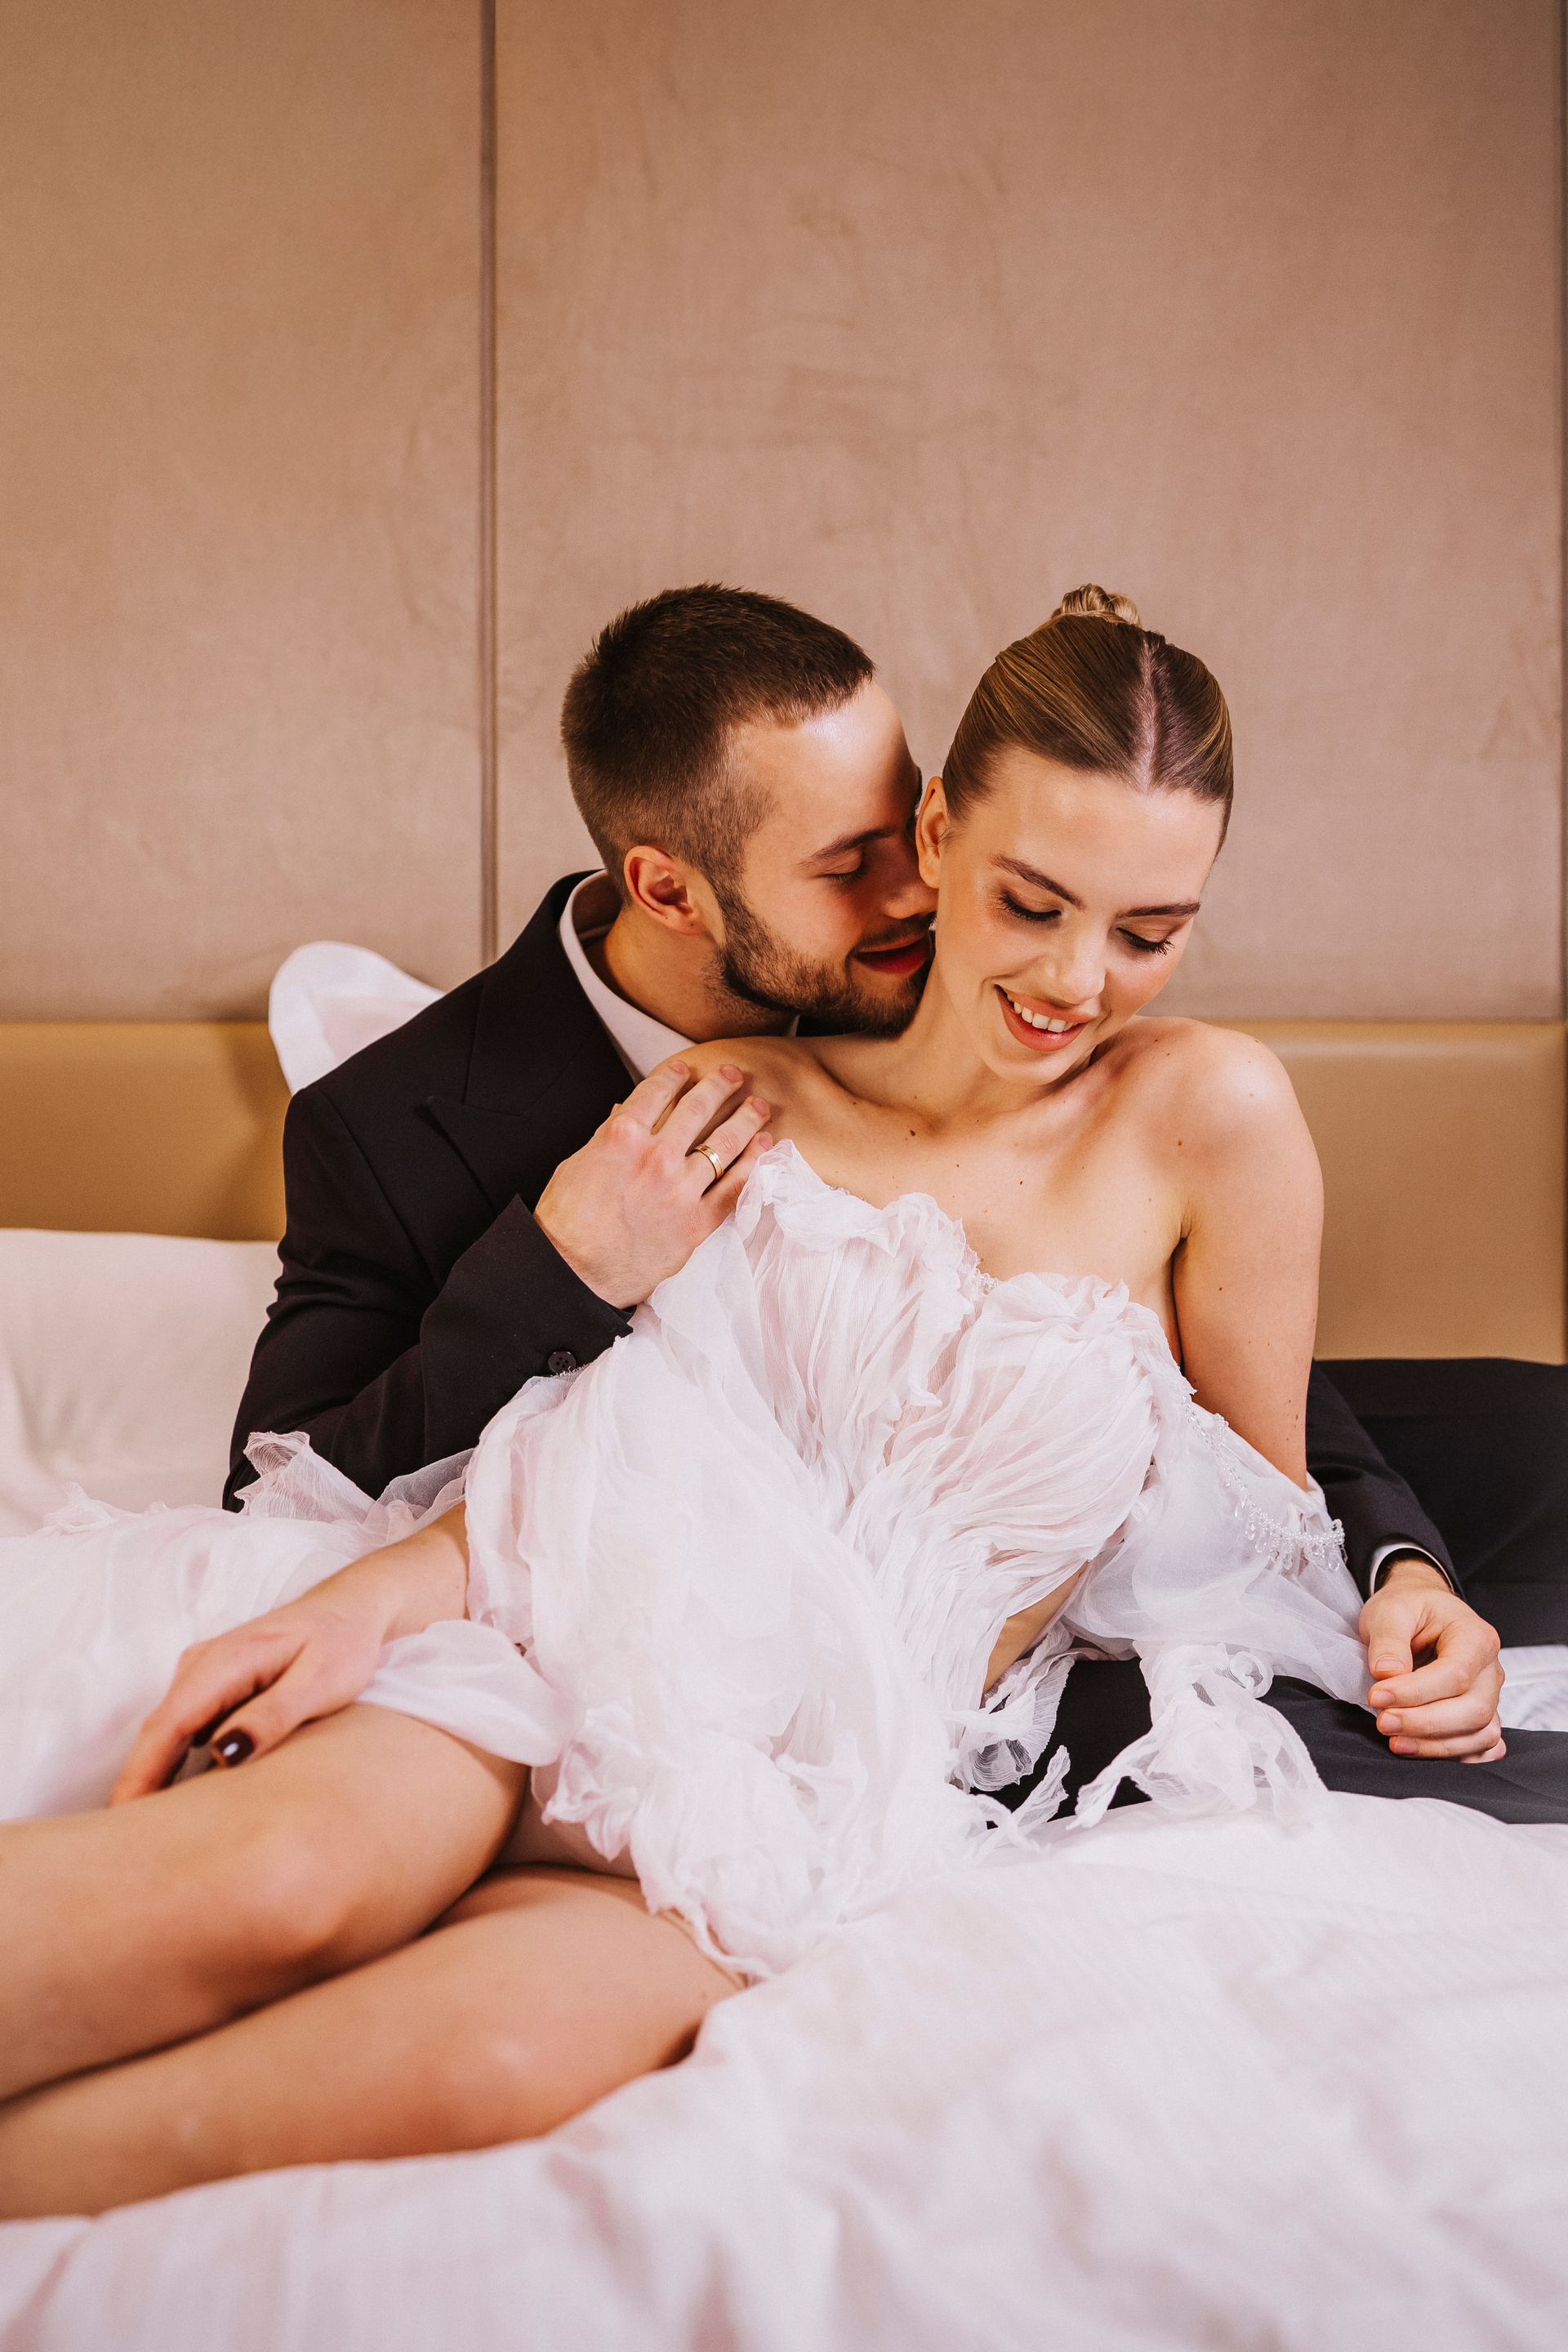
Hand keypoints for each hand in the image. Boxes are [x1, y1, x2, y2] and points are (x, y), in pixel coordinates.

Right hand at [110, 1507, 469, 1800]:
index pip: (168, 1724)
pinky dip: (170, 1758)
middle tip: (126, 1841)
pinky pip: (182, 1724)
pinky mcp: (213, 1681)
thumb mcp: (321, 1682)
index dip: (141, 1773)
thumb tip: (221, 1755)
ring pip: (167, 1729)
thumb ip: (273, 1716)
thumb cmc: (344, 1644)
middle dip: (137, 1781)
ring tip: (146, 1830)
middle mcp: (204, 1661)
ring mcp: (205, 1669)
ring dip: (151, 1772)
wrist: (353, 1608)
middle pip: (158, 1730)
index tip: (124, 1818)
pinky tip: (173, 1795)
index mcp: (227, 1660)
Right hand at [533, 1060, 771, 1308]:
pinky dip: (753, 1163)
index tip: (687, 1068)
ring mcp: (681, 1191)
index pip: (657, 1091)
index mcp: (622, 1136)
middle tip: (734, 1075)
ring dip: (746, 1120)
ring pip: (725, 1144)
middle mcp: (656, 1158)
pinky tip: (764, 1146)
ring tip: (758, 1106)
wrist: (573, 1274)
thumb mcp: (578, 1163)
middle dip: (719, 1085)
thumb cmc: (567, 1222)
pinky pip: (735, 1187)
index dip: (676, 1074)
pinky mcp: (697, 1223)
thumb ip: (608, 1134)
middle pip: (698, 1109)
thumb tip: (626, 1111)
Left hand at [1362, 1557, 1505, 1761]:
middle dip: (1426, 1724)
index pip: (1455, 1675)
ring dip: (1437, 1746)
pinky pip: (1482, 1746)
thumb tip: (1388, 1674)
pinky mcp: (1479, 1715)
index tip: (1377, 1697)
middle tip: (1383, 1723)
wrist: (1420, 1612)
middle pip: (1474, 1710)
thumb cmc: (1409, 1608)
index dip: (1415, 1692)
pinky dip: (1459, 1755)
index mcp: (1476, 1637)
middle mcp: (1490, 1669)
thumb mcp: (1390, 1610)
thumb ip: (1388, 1640)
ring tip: (1396, 1741)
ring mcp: (1489, 1695)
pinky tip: (1427, 1752)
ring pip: (1480, 1733)